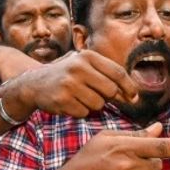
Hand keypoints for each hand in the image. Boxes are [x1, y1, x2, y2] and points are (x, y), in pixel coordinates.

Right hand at [13, 50, 138, 117]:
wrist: (35, 83)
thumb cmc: (68, 76)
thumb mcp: (85, 66)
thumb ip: (108, 76)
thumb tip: (133, 96)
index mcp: (87, 56)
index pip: (118, 72)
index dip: (129, 86)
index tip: (134, 97)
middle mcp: (78, 67)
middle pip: (110, 90)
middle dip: (108, 98)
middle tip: (97, 95)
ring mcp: (69, 84)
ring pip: (98, 104)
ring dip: (93, 105)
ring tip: (80, 97)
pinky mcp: (61, 99)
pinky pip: (83, 112)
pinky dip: (80, 111)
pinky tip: (70, 103)